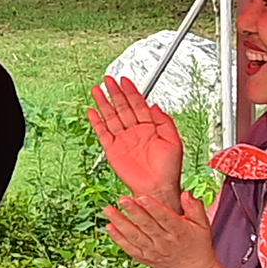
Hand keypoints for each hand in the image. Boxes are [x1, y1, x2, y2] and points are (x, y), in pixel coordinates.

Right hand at [85, 73, 190, 202]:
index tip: (125, 80)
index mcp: (150, 128)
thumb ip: (165, 122)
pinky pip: (103, 133)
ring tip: (97, 90)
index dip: (131, 92)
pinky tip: (92, 112)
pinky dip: (97, 123)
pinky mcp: (113, 151)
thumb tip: (154, 106)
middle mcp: (135, 131)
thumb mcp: (174, 141)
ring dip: (104, 103)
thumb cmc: (169, 169)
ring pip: (111, 117)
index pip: (138, 104)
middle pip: (123, 107)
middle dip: (115, 93)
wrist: (158, 187)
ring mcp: (123, 140)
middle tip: (108, 80)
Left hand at [104, 189, 218, 267]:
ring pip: (135, 236)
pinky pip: (129, 248)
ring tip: (109, 210)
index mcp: (180, 231)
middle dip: (134, 212)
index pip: (165, 218)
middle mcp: (165, 242)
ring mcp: (153, 251)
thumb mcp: (202, 224)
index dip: (153, 208)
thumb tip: (186, 194)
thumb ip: (195, 208)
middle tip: (123, 199)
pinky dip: (118, 238)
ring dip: (121, 223)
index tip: (142, 197)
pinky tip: (109, 226)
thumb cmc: (197, 242)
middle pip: (147, 226)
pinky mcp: (144, 257)